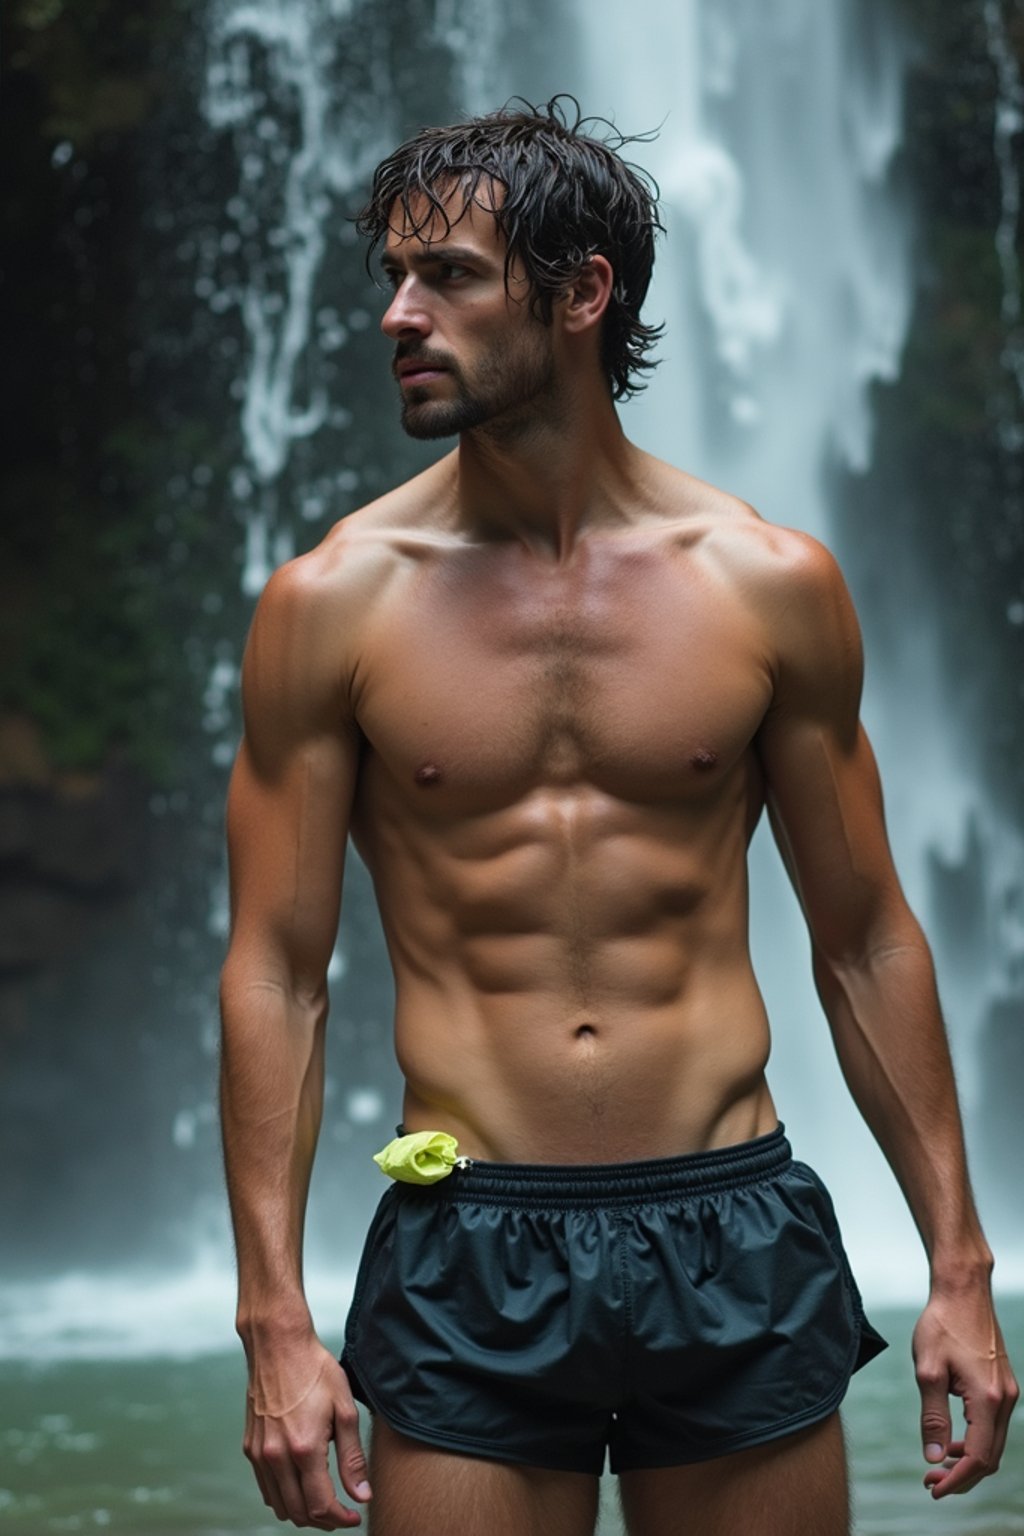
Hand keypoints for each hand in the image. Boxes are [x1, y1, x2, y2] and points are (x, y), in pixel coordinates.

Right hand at [243, 1335, 371, 1528]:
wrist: (278, 1345)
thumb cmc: (315, 1371)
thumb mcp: (344, 1409)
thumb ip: (352, 1458)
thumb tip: (361, 1495)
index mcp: (304, 1449)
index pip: (320, 1506)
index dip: (339, 1520)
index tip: (353, 1518)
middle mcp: (276, 1457)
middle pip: (298, 1513)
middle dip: (322, 1521)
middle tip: (341, 1514)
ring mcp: (259, 1454)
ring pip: (279, 1505)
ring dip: (302, 1512)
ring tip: (324, 1501)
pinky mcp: (250, 1448)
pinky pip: (266, 1488)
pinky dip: (284, 1496)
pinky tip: (300, 1485)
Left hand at [912, 1285, 1017, 1497]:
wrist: (963, 1290)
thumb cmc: (942, 1325)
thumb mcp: (928, 1372)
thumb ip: (933, 1418)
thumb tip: (934, 1457)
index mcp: (989, 1400)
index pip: (978, 1458)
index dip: (956, 1480)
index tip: (932, 1489)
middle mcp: (1006, 1400)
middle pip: (990, 1457)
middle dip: (961, 1475)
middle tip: (930, 1480)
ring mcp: (1008, 1392)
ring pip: (993, 1443)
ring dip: (968, 1459)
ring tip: (938, 1463)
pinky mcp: (1003, 1385)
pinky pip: (993, 1426)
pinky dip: (975, 1440)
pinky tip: (953, 1440)